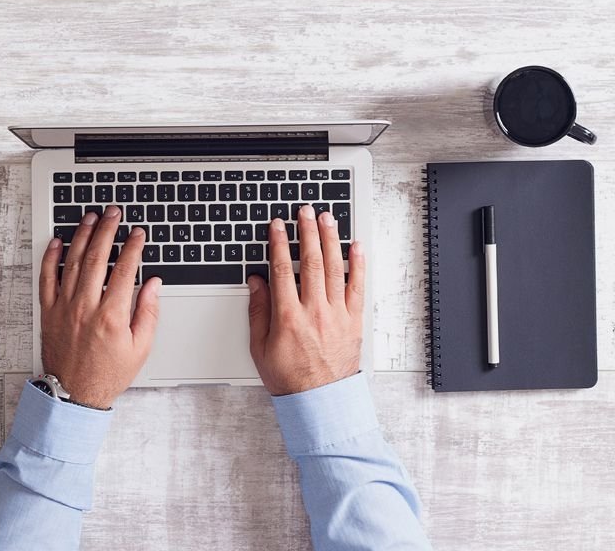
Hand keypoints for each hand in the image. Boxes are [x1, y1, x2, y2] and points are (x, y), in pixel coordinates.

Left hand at [38, 206, 161, 408]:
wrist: (75, 394)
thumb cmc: (108, 374)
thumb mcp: (140, 348)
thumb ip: (148, 313)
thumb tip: (152, 284)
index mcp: (111, 316)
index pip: (124, 270)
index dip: (132, 247)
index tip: (137, 234)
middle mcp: (86, 307)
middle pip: (97, 257)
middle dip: (106, 230)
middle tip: (113, 214)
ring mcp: (64, 307)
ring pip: (72, 262)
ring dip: (82, 236)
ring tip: (90, 218)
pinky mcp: (49, 311)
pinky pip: (47, 278)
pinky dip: (52, 257)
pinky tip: (58, 241)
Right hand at [247, 205, 365, 395]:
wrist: (319, 402)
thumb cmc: (288, 378)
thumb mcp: (260, 347)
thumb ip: (258, 311)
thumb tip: (256, 282)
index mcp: (288, 317)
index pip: (282, 269)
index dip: (279, 243)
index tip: (277, 225)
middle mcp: (314, 312)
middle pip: (311, 261)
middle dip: (307, 232)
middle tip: (305, 212)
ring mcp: (337, 315)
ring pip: (335, 269)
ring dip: (331, 240)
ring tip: (327, 219)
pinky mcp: (353, 321)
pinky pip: (358, 287)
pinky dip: (358, 265)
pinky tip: (356, 247)